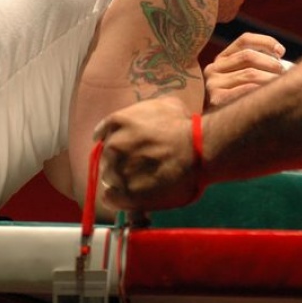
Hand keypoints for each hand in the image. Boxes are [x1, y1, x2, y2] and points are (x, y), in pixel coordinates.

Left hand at [93, 97, 202, 211]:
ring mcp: (117, 170)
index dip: (115, 142)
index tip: (125, 149)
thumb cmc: (185, 126)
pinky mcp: (125, 193)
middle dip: (120, 161)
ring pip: (109, 178)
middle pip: (106, 157)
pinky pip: (110, 198)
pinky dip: (118, 198)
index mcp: (117, 122)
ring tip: (141, 181)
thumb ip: (144, 111)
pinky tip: (131, 195)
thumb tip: (143, 118)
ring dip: (121, 179)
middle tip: (140, 164)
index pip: (101, 134)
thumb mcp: (164, 104)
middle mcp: (112, 145)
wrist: (199, 151)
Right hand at [204, 32, 290, 107]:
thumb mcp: (247, 80)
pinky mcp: (216, 99)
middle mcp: (213, 68)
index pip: (244, 40)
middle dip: (271, 63)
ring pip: (250, 74)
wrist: (222, 131)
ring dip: (270, 78)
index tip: (282, 52)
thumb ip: (259, 65)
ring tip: (282, 86)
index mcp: (222, 58)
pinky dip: (261, 91)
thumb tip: (281, 52)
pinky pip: (245, 90)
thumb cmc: (244, 102)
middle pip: (248, 56)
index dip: (266, 42)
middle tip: (285, 73)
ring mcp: (213, 84)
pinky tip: (271, 97)